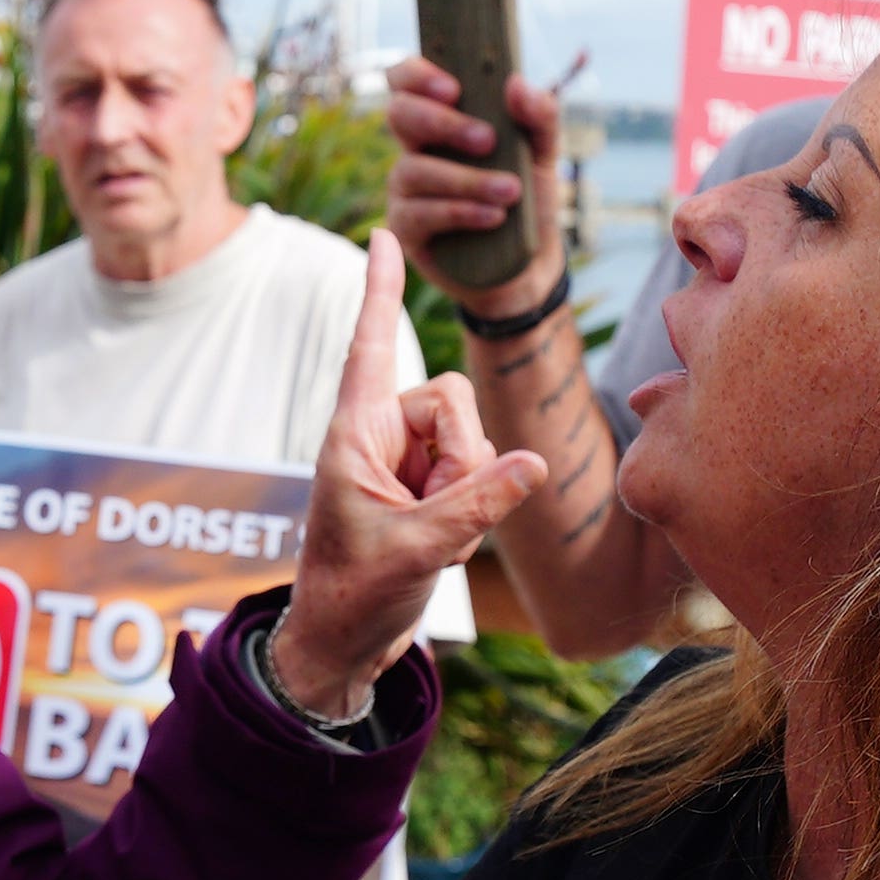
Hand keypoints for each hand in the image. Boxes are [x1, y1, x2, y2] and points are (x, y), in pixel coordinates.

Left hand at [277, 235, 549, 708]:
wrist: (343, 646)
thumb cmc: (355, 596)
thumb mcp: (417, 550)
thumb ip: (479, 504)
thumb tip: (537, 463)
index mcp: (354, 433)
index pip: (371, 344)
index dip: (380, 290)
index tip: (384, 233)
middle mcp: (380, 435)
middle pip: (454, 400)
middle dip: (466, 457)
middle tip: (441, 518)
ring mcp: (407, 462)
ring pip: (475, 441)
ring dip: (471, 493)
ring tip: (433, 542)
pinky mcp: (429, 489)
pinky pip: (481, 474)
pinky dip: (475, 511)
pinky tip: (446, 549)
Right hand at [381, 57, 563, 294]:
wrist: (529, 261)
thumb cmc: (527, 197)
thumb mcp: (543, 153)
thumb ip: (540, 115)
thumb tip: (516, 84)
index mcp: (442, 118)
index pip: (406, 79)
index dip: (417, 75)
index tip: (454, 89)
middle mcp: (416, 148)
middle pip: (399, 114)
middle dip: (443, 124)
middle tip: (488, 141)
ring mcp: (405, 189)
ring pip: (413, 170)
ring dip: (465, 179)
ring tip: (510, 191)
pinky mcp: (406, 230)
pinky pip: (417, 214)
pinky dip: (458, 212)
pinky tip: (493, 217)